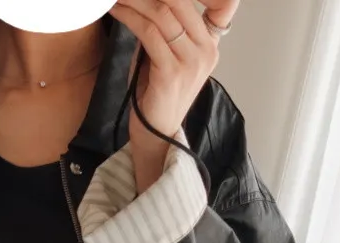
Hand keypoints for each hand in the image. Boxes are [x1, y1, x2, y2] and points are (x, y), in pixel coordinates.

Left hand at [110, 0, 240, 191]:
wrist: (155, 132)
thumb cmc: (157, 92)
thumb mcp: (168, 53)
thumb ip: (167, 27)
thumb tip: (147, 0)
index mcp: (210, 44)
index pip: (223, 3)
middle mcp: (206, 50)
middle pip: (181, 1)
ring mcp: (192, 62)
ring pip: (163, 13)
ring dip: (135, 0)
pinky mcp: (172, 73)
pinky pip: (149, 32)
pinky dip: (129, 17)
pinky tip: (117, 11)